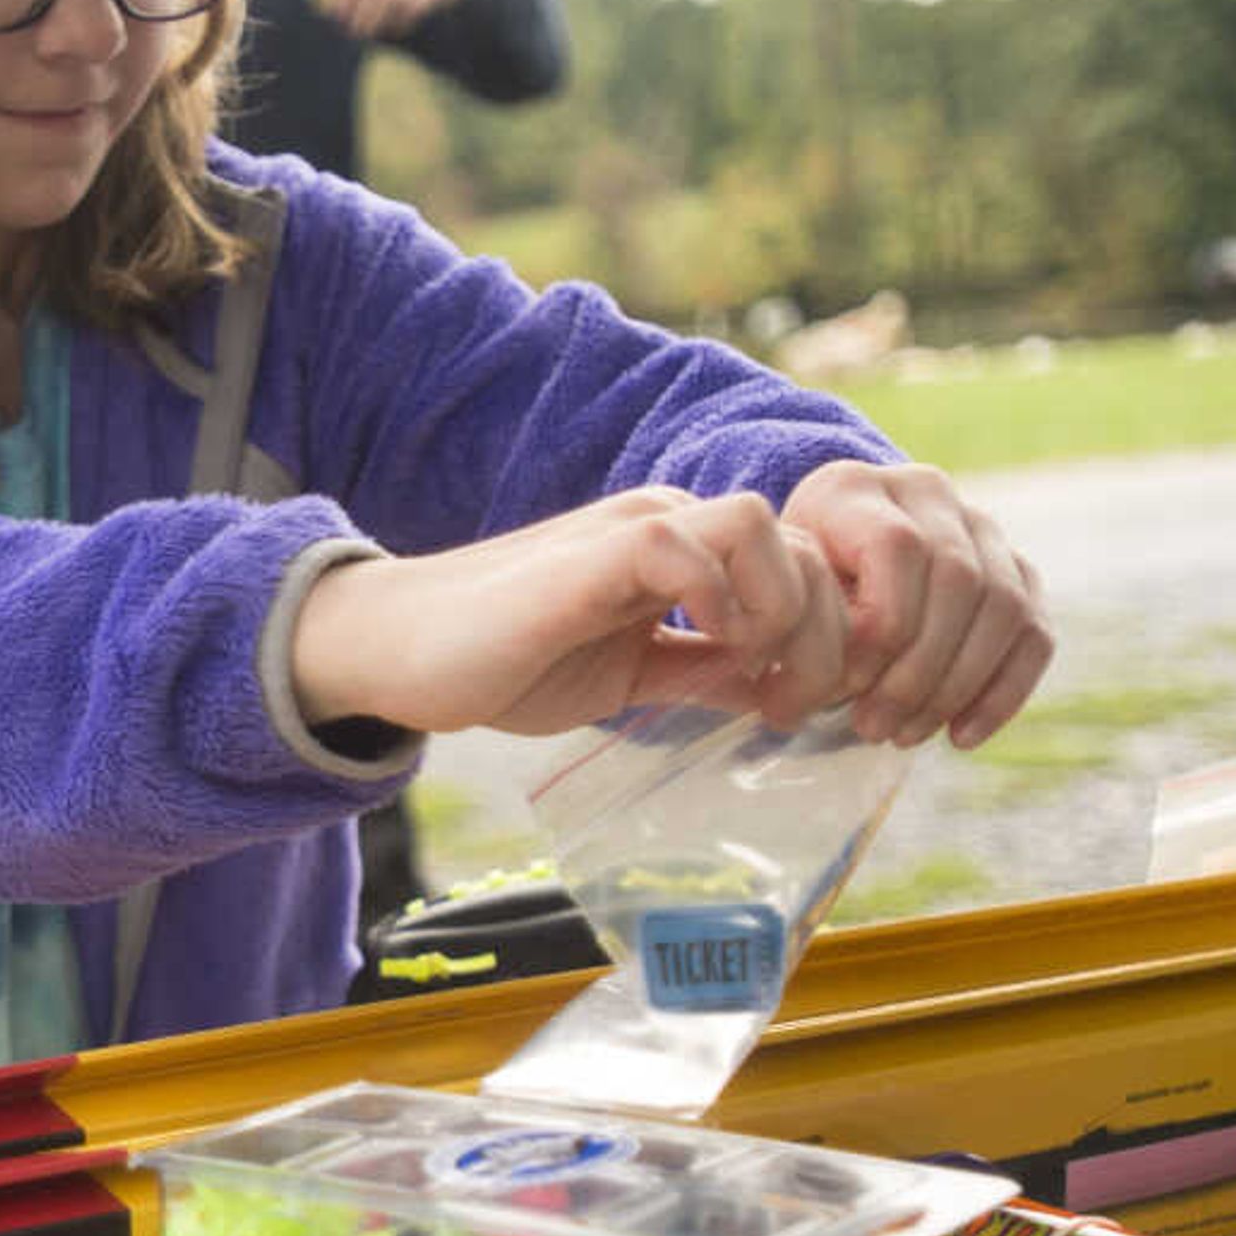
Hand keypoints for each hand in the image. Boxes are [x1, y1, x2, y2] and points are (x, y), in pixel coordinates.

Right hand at [287, 467, 1050, 749]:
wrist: (403, 653)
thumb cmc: (503, 664)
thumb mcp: (629, 679)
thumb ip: (702, 672)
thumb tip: (778, 688)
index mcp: (683, 555)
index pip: (802, 570)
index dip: (831, 640)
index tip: (806, 711)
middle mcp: (670, 524)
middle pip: (805, 549)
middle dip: (831, 637)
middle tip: (798, 709)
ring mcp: (634, 530)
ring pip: (765, 526)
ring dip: (787, 611)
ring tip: (761, 680)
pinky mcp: (597, 550)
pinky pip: (691, 541)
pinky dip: (719, 598)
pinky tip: (703, 649)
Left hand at [774, 459, 1050, 748]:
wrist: (825, 559)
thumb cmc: (791, 587)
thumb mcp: (778, 594)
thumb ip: (802, 624)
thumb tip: (809, 692)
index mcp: (857, 487)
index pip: (898, 546)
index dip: (880, 626)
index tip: (843, 688)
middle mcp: (928, 492)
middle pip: (959, 579)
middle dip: (917, 670)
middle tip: (874, 728)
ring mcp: (981, 528)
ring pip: (1004, 606)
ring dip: (957, 687)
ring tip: (906, 736)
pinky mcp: (1016, 571)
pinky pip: (1034, 632)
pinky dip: (1003, 692)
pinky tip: (961, 737)